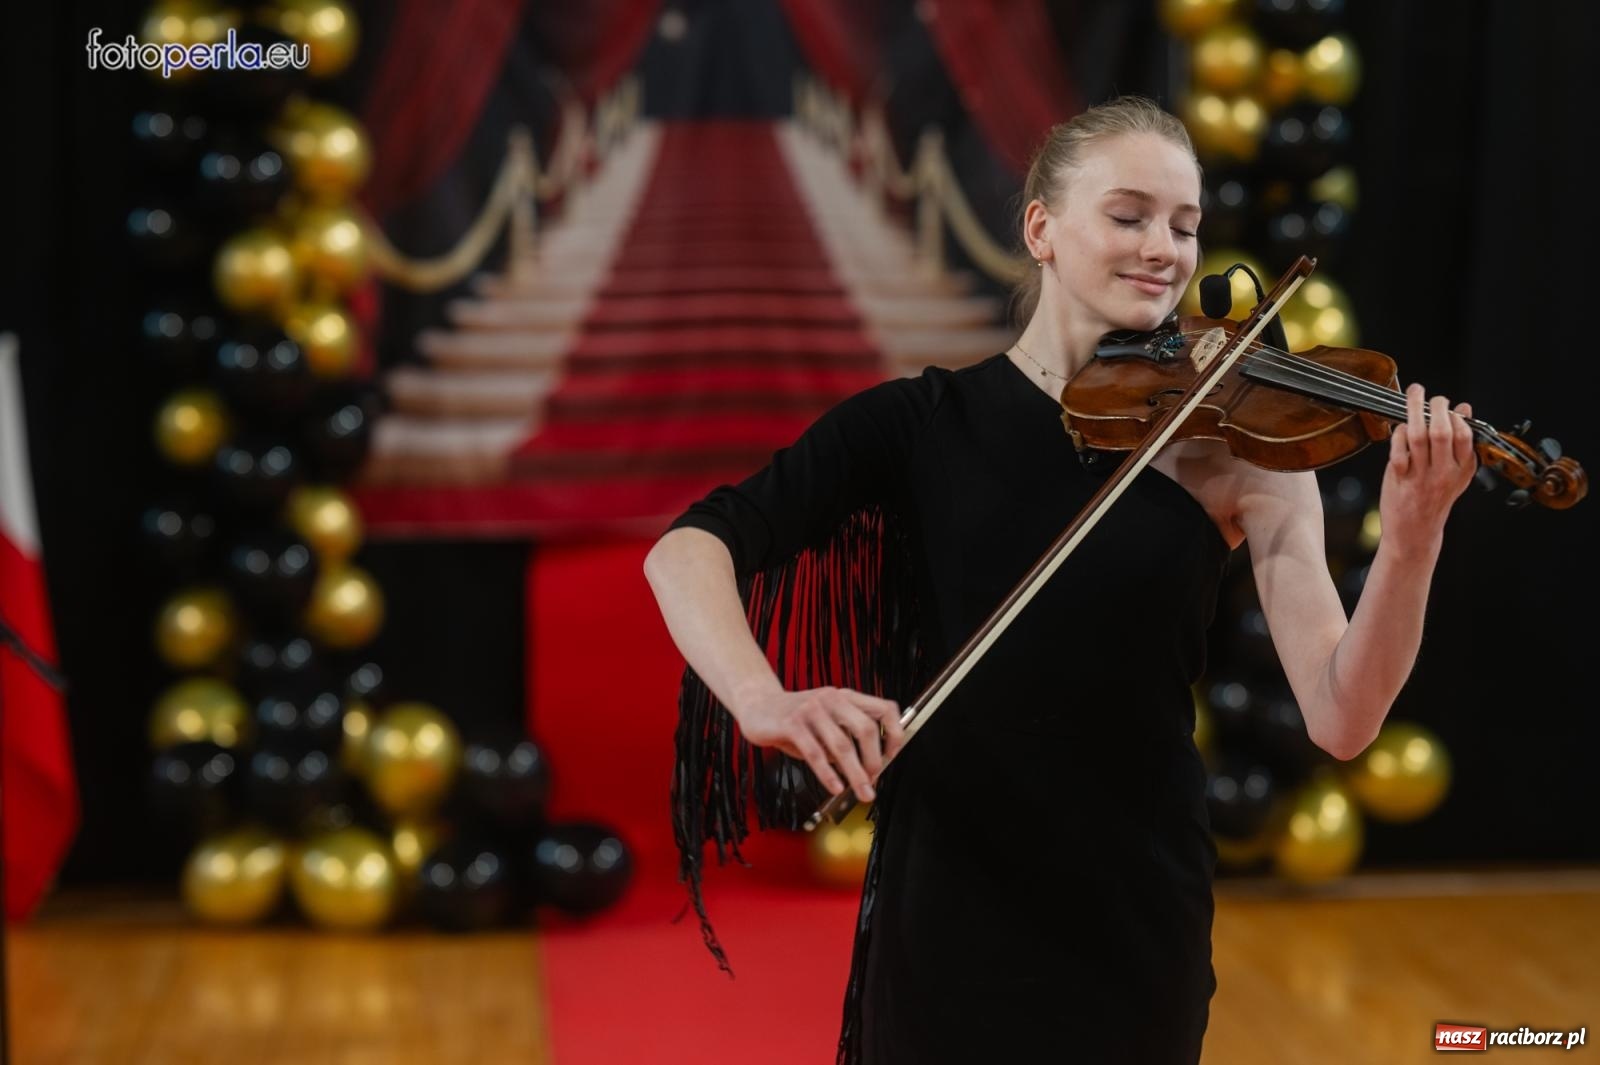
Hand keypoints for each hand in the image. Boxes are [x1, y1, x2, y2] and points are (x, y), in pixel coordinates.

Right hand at [735, 686, 904, 802]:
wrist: (758, 706)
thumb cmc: (796, 720)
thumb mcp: (826, 722)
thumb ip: (846, 738)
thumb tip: (869, 768)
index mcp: (845, 697)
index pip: (884, 708)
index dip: (894, 733)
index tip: (893, 755)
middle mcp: (832, 699)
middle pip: (865, 729)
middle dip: (874, 760)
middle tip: (874, 780)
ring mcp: (811, 709)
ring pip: (841, 745)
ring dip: (855, 773)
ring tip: (862, 792)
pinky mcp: (792, 723)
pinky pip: (815, 753)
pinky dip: (828, 774)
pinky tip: (835, 787)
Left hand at [1379, 383, 1475, 556]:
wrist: (1415, 533)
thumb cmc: (1434, 499)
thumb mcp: (1455, 474)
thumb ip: (1459, 443)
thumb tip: (1464, 410)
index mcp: (1462, 470)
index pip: (1465, 436)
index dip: (1457, 417)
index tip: (1451, 406)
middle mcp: (1444, 473)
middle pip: (1441, 432)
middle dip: (1436, 408)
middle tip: (1432, 397)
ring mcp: (1421, 476)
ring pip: (1418, 436)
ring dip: (1414, 411)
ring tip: (1414, 396)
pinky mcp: (1400, 479)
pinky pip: (1398, 450)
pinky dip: (1398, 434)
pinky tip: (1399, 429)